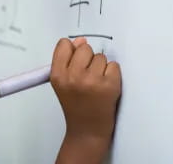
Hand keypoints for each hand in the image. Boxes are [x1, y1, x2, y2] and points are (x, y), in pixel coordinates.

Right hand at [50, 37, 120, 163]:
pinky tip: (106, 86)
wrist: (87, 130)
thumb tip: (81, 40)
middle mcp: (73, 76)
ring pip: (101, 57)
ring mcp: (92, 81)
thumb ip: (68, 59)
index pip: (64, 44)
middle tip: (87, 76)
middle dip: (88, 59)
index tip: (75, 61)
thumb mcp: (62, 82)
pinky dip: (113, 74)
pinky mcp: (109, 85)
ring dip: (101, 67)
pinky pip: (114, 66)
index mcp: (57, 75)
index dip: (72, 51)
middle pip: (85, 48)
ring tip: (96, 84)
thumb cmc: (75, 105)